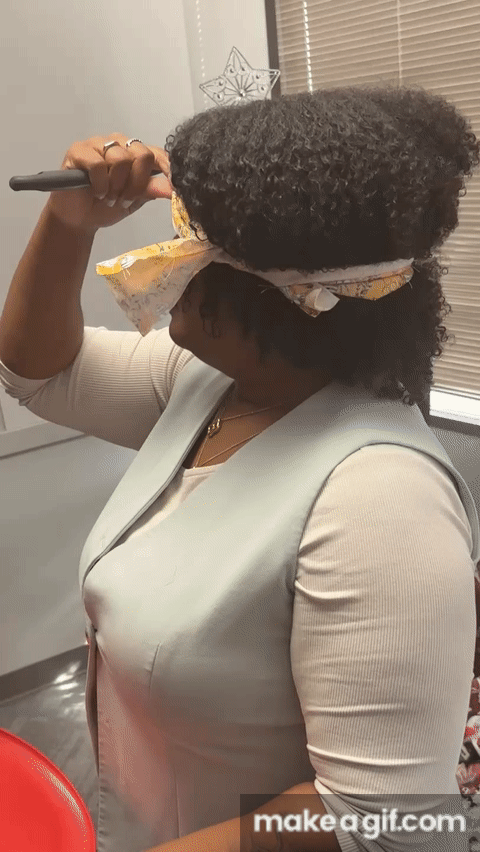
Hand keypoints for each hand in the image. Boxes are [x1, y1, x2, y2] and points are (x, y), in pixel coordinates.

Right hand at [46, 132, 172, 232]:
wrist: (78, 219)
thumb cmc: (105, 206)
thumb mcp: (134, 200)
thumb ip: (151, 190)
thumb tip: (172, 189)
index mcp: (135, 153)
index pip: (157, 153)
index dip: (168, 169)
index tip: (175, 187)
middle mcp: (119, 143)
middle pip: (142, 154)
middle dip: (136, 184)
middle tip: (125, 199)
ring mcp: (98, 144)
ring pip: (120, 159)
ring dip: (116, 187)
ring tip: (108, 198)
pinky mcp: (79, 150)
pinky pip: (98, 164)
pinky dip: (100, 184)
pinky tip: (96, 192)